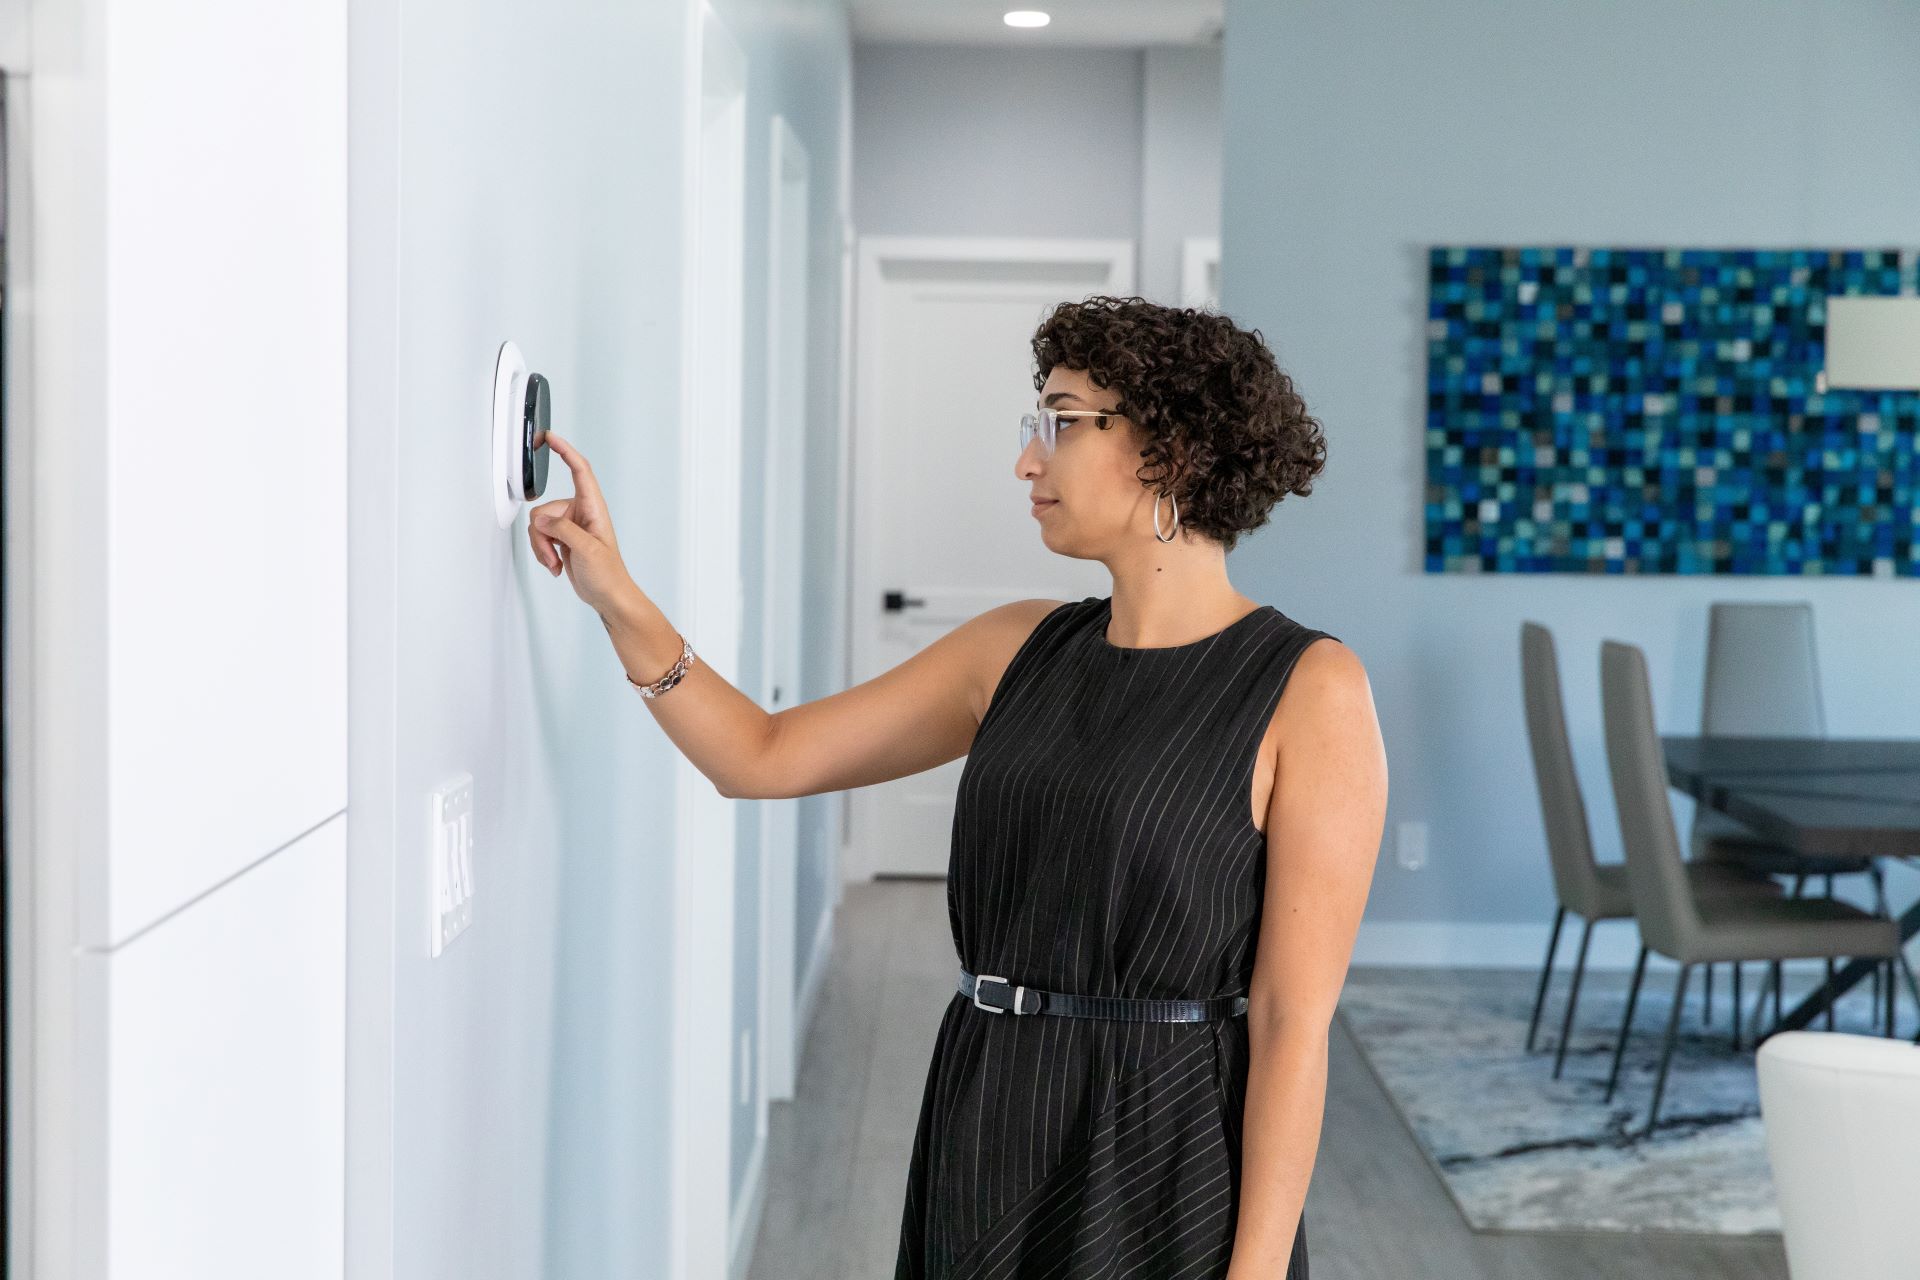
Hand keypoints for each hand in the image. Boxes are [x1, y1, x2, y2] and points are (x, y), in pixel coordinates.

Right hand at [529, 431, 636, 618]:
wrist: (608, 596)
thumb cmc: (608, 574)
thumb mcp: (587, 549)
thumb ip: (561, 529)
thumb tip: (539, 520)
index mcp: (593, 508)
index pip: (579, 470)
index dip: (565, 451)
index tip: (550, 437)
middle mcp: (580, 512)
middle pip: (544, 509)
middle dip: (542, 534)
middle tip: (555, 553)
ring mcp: (569, 526)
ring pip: (537, 525)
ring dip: (541, 547)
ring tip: (557, 562)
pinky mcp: (561, 538)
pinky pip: (538, 537)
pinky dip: (542, 552)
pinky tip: (556, 564)